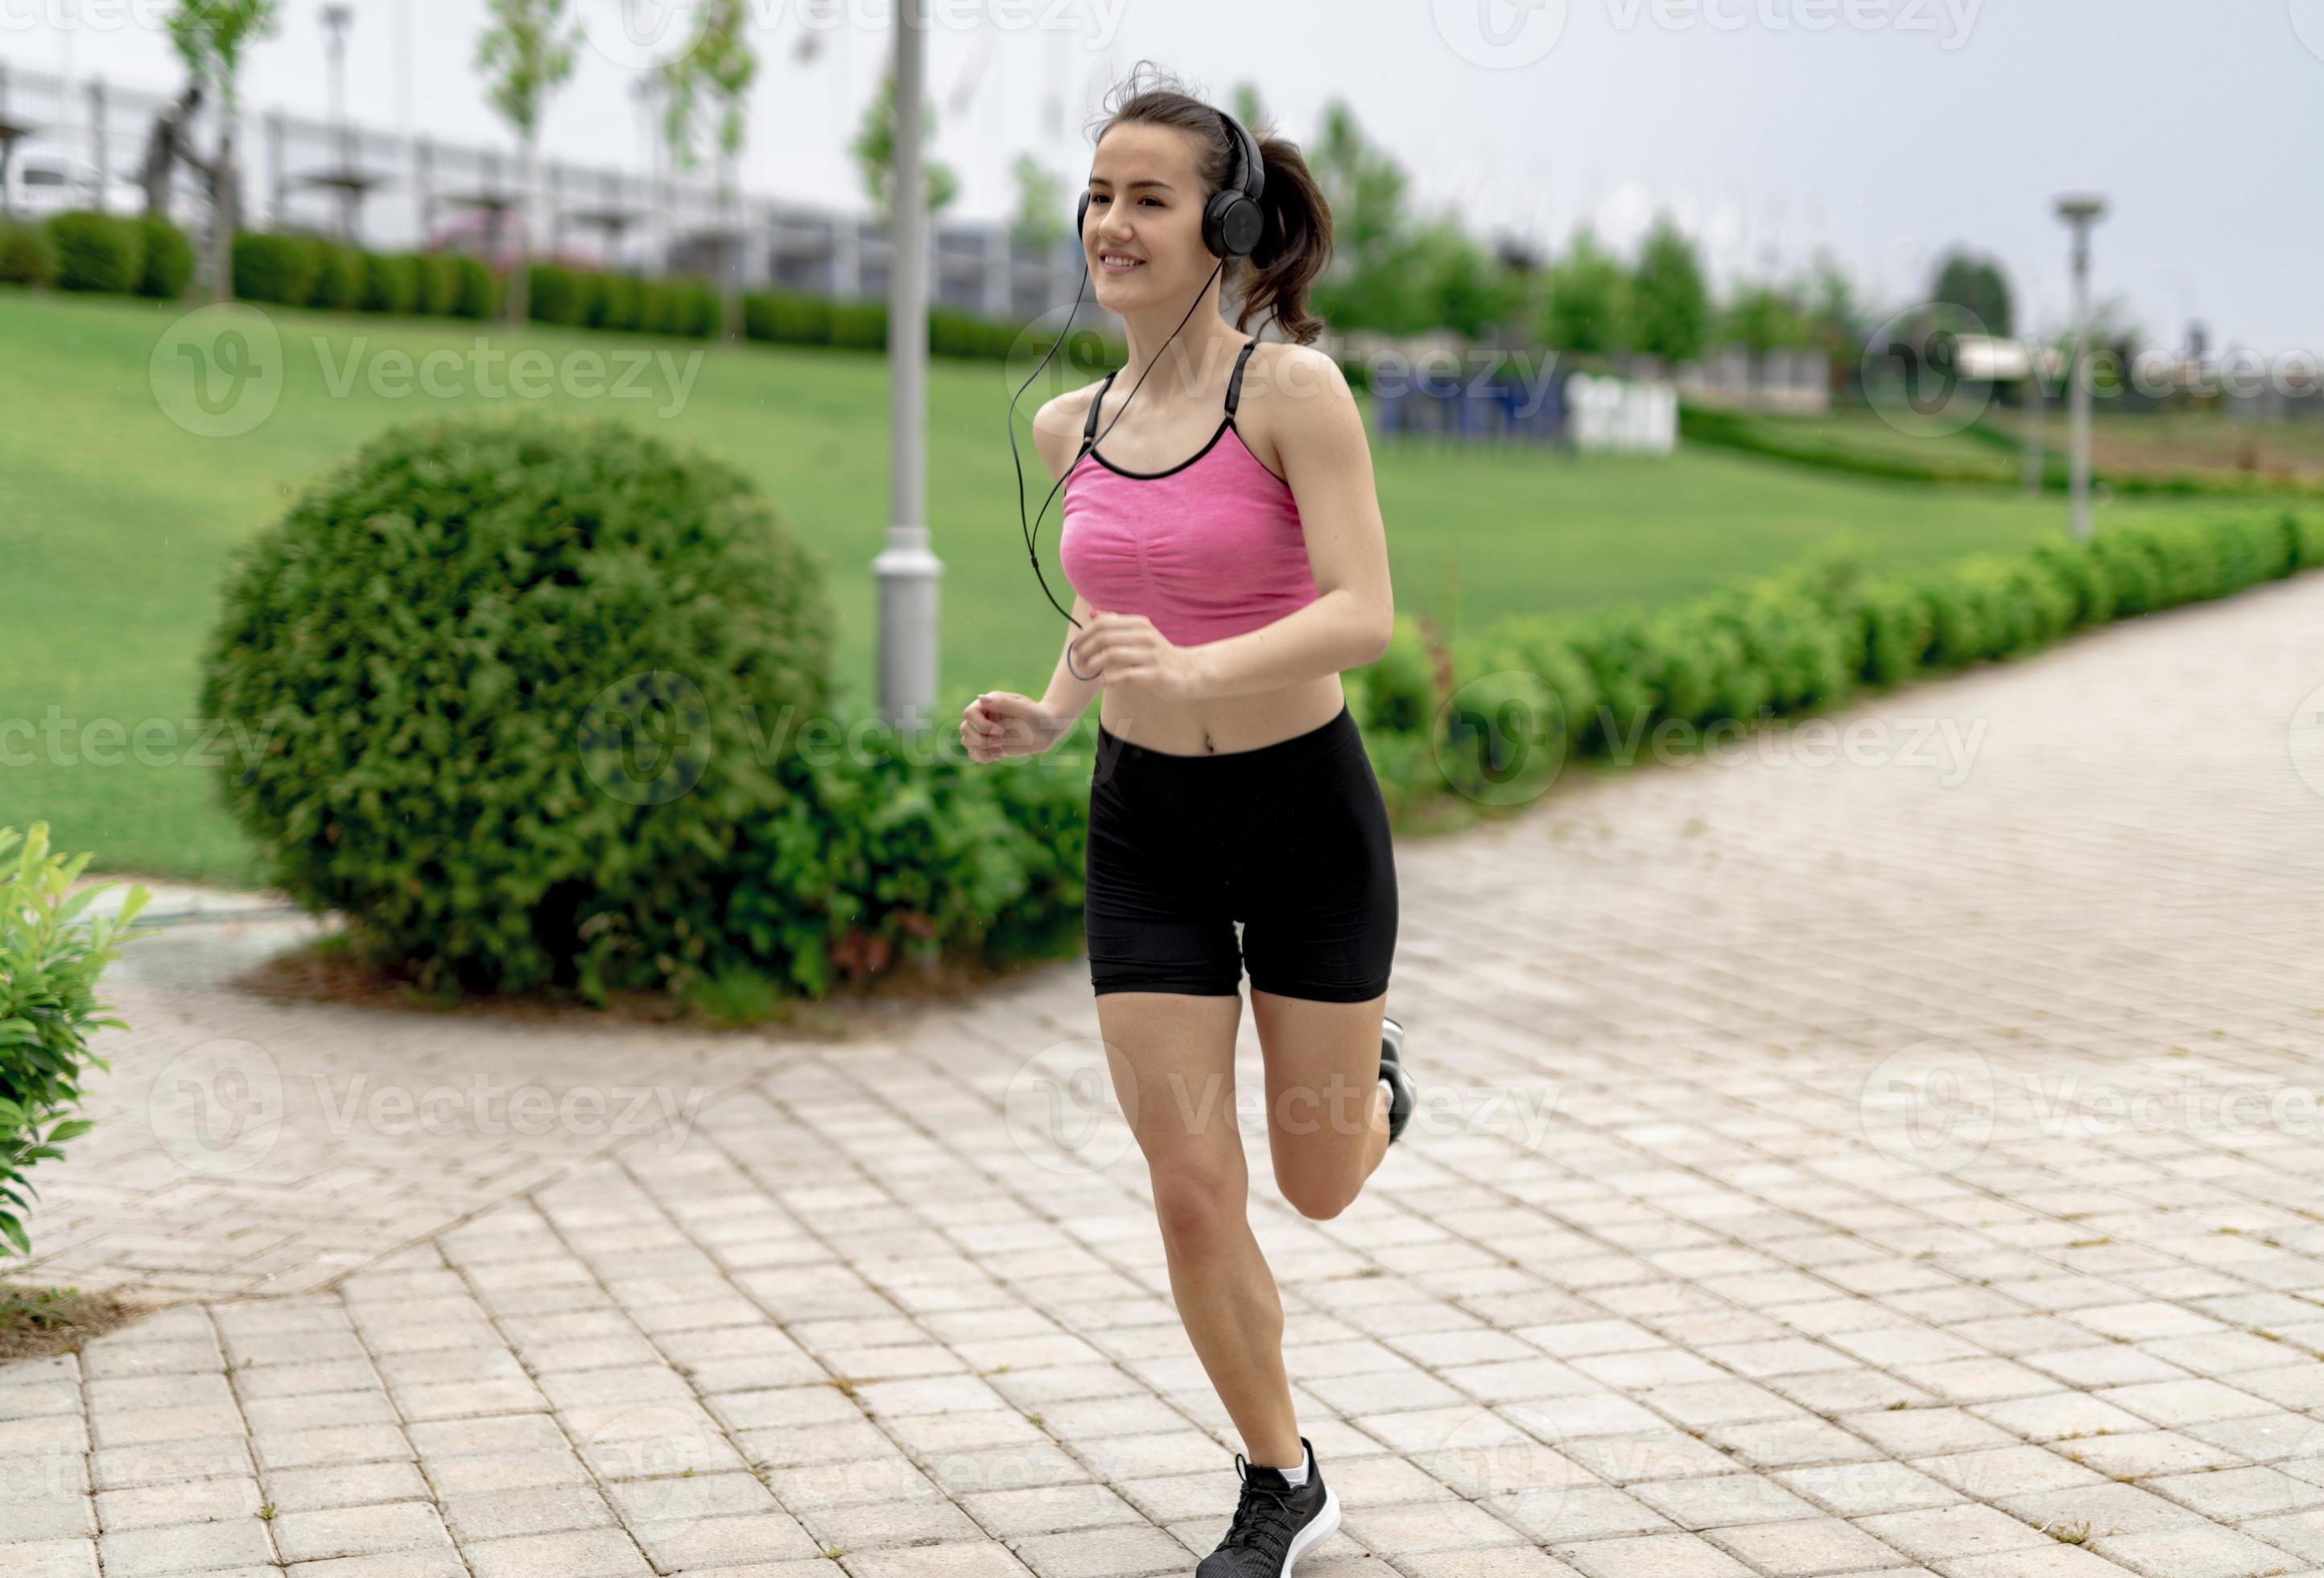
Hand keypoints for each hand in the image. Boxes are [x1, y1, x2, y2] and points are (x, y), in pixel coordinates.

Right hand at [961, 691, 1063, 762]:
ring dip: (981, 749)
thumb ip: (1002, 702)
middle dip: (981, 739)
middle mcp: (985, 717)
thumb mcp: (1023, 708)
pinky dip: (982, 756)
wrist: (1047, 730)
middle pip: (965, 729)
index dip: (979, 724)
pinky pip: (975, 753)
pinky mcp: (990, 745)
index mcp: (990, 703)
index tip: (999, 731)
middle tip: (1000, 742)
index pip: (969, 713)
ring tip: (999, 751)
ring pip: (968, 742)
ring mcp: (986, 732)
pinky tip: (998, 754)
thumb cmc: (1038, 715)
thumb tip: (980, 697)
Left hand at [1069, 611, 1204, 699]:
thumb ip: (1117, 624)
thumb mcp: (1140, 633)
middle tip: (1078, 662)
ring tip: (1087, 672)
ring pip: (1111, 655)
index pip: (1102, 623)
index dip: (1083, 635)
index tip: (1076, 647)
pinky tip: (1103, 683)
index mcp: (1138, 623)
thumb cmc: (1158, 654)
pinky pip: (1126, 676)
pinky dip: (1109, 680)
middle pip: (1103, 638)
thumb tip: (1093, 612)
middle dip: (1084, 650)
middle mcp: (1144, 636)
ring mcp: (1150, 655)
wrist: (1190, 671)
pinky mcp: (1155, 675)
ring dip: (1092, 665)